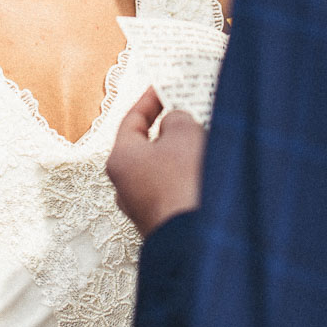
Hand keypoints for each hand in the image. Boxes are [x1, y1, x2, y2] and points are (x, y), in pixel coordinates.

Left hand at [106, 87, 204, 236]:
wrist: (196, 238)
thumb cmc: (184, 183)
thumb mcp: (183, 134)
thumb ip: (176, 118)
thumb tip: (174, 122)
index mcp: (120, 159)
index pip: (131, 120)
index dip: (149, 100)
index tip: (164, 87)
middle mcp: (124, 185)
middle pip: (145, 146)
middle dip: (168, 128)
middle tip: (187, 110)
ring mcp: (142, 207)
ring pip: (161, 169)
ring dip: (180, 154)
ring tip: (204, 138)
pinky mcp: (162, 222)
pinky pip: (172, 189)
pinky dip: (186, 176)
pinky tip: (206, 169)